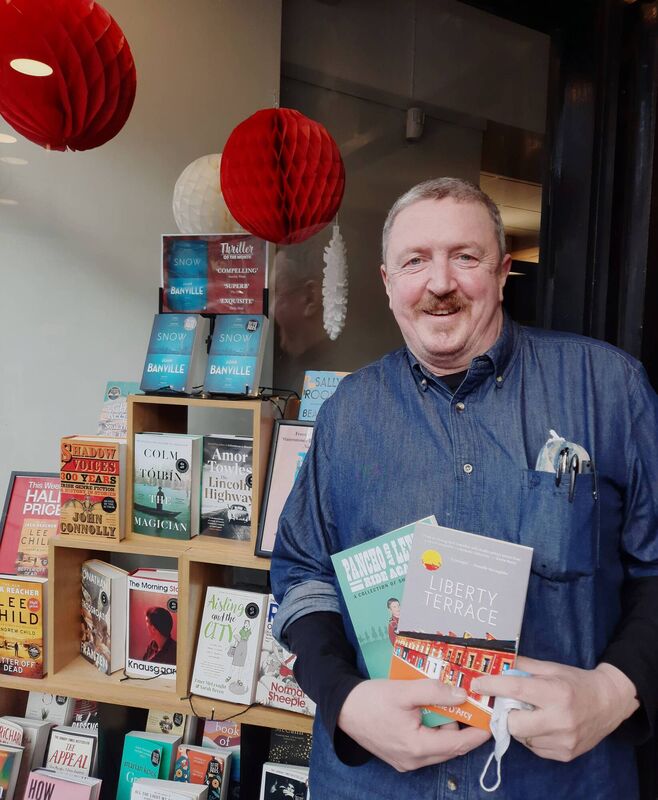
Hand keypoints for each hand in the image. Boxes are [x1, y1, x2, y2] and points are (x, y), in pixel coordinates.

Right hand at [337, 678, 490, 771]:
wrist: (341, 707)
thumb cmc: (370, 700)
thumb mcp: (403, 691)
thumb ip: (434, 692)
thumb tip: (462, 694)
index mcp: (416, 747)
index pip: (457, 745)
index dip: (477, 733)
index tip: (492, 719)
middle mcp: (413, 760)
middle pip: (449, 747)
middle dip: (461, 726)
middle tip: (469, 703)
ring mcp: (405, 760)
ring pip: (438, 746)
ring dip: (446, 726)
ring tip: (446, 702)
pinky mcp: (399, 755)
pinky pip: (425, 745)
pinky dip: (433, 730)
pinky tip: (430, 711)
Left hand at [471, 655, 638, 761]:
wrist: (609, 702)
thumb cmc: (576, 682)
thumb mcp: (551, 667)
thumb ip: (523, 667)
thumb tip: (496, 663)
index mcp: (555, 693)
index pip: (515, 690)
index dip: (492, 686)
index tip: (477, 684)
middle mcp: (560, 720)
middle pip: (514, 723)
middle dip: (506, 713)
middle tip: (508, 704)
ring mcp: (563, 741)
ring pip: (522, 738)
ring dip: (519, 725)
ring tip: (530, 713)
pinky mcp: (565, 755)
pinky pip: (535, 748)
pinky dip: (531, 737)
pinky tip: (541, 725)